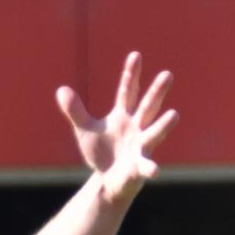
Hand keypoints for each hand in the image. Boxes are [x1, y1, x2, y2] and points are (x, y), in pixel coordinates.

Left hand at [56, 52, 178, 202]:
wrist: (108, 179)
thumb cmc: (101, 152)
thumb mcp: (85, 130)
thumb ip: (75, 111)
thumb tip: (61, 90)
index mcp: (123, 116)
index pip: (128, 91)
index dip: (131, 74)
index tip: (135, 55)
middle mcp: (137, 127)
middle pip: (148, 106)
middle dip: (157, 92)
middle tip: (167, 74)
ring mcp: (141, 146)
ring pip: (154, 133)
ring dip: (163, 125)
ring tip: (174, 115)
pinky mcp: (139, 166)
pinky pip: (146, 166)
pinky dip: (151, 168)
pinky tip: (156, 171)